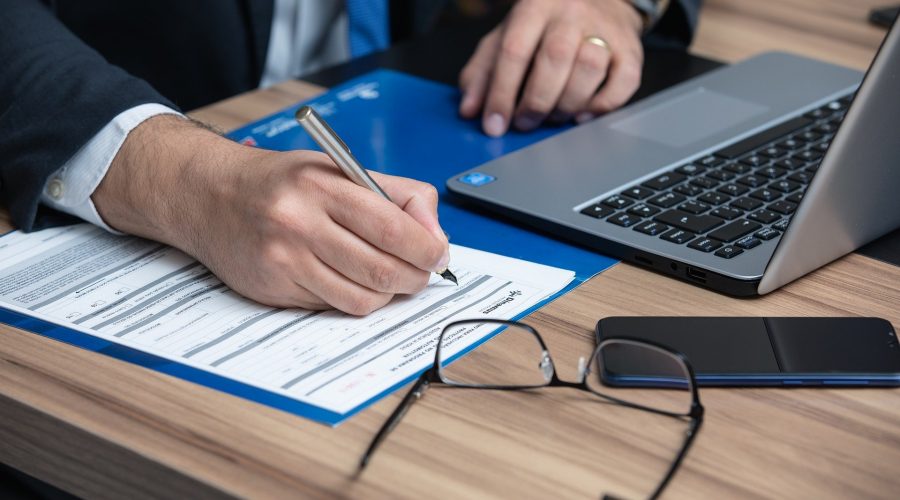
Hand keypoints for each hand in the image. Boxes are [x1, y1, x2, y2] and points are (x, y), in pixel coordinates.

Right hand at [93, 115, 449, 314]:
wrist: (210, 195)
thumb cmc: (284, 182)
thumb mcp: (339, 169)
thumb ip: (395, 195)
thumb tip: (434, 234)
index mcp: (322, 186)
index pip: (393, 228)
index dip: (427, 249)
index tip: (439, 254)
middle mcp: (300, 224)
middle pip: (381, 270)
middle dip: (414, 277)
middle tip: (421, 272)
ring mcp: (284, 261)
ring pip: (361, 298)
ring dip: (387, 294)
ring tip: (388, 278)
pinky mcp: (273, 289)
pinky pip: (332, 307)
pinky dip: (353, 299)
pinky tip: (350, 280)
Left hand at [459, 0, 644, 135]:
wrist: (599, 0)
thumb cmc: (545, 24)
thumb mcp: (506, 36)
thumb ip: (482, 71)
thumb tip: (470, 109)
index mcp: (534, 6)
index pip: (514, 50)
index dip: (501, 93)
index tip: (494, 124)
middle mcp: (572, 13)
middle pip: (555, 58)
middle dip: (536, 101)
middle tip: (525, 123)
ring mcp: (605, 29)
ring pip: (589, 67)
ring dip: (567, 103)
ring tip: (552, 116)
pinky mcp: (631, 49)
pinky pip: (624, 82)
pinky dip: (602, 106)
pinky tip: (583, 114)